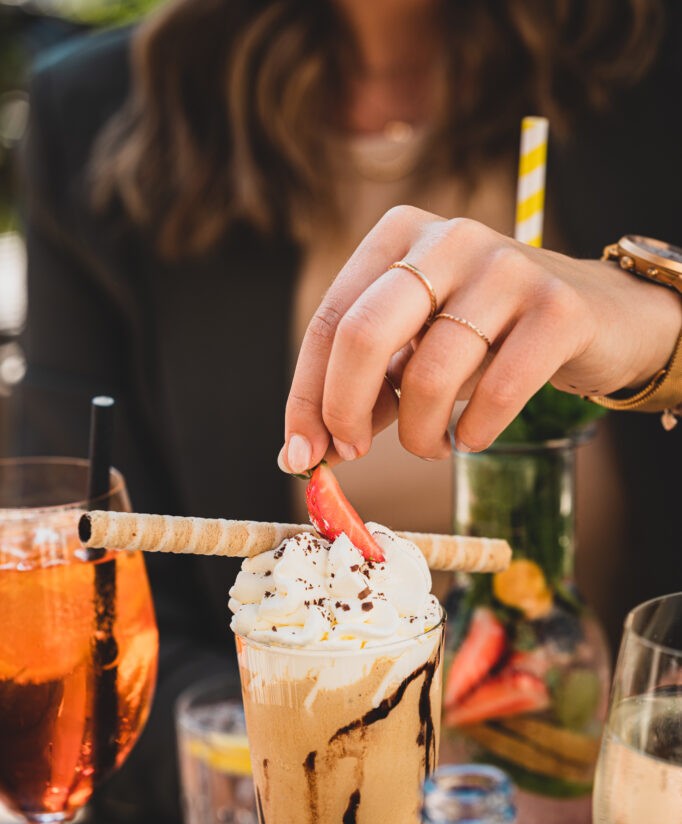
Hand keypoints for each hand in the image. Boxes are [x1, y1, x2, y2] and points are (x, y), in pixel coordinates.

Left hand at [280, 207, 680, 471]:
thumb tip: (305, 451)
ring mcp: (507, 268)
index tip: (301, 454)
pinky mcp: (557, 308)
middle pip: (363, 335)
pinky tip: (473, 436)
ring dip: (419, 434)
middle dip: (343, 411)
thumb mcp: (419, 348)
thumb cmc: (491, 335)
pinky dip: (474, 432)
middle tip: (352, 454)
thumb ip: (366, 386)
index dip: (307, 396)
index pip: (331, 321)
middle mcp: (449, 239)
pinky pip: (495, 392)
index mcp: (400, 236)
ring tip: (433, 446)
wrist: (600, 315)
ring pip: (429, 374)